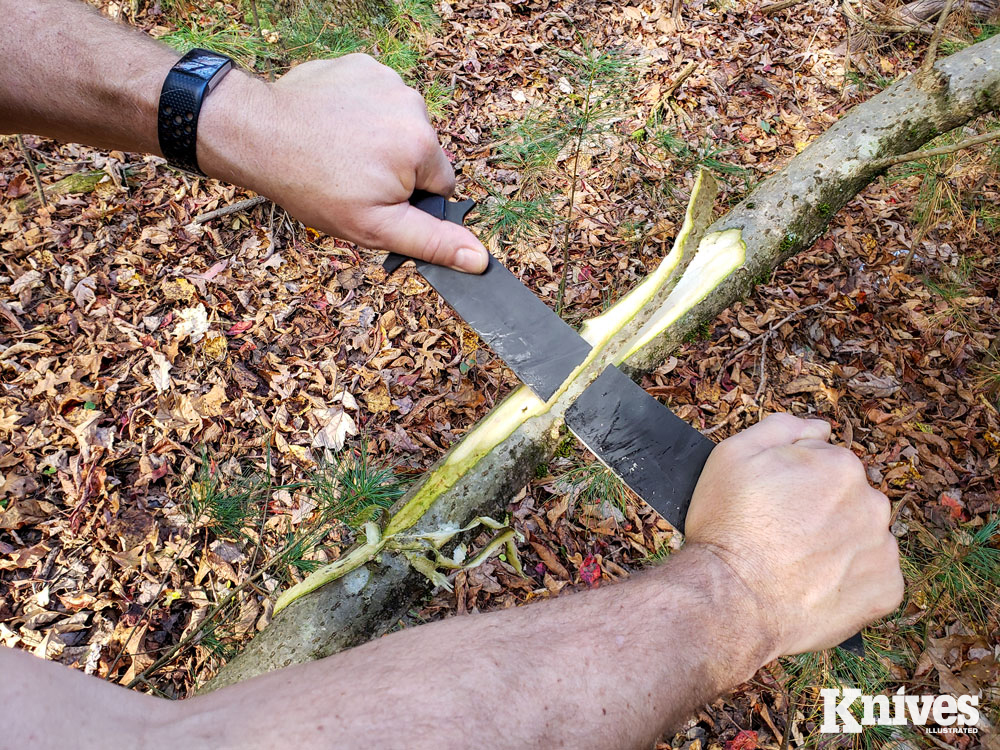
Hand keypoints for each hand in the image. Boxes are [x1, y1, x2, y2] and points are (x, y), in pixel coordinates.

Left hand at [199, 55, 488, 272]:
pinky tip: (333, 126)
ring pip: (398, 125)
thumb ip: (432, 242)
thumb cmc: (314, 186)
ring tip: (339, 152)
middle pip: (420, 152)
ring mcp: (386, 80)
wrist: (258, 135)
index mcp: (422, 146)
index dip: (410, 200)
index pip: (440, 185)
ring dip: (377, 140)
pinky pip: (376, 99)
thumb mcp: (376, 228)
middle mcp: (412, 105)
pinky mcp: (362, 66)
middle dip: (395, 169)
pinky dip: (359, 113)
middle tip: (352, 178)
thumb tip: (480, 259)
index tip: (375, 200)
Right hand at [684, 413, 902, 657]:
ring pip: (862, 536)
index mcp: (840, 465)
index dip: (795, 483)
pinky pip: (874, 577)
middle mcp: (872, 502)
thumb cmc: (727, 526)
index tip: (773, 504)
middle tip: (782, 534)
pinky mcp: (887, 590)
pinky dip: (851, 581)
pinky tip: (816, 587)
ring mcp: (883, 548)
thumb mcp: (732, 455)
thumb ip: (780, 428)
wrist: (732, 599)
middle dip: (822, 511)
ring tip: (798, 564)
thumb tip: (819, 426)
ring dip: (839, 544)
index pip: (826, 464)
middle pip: (849, 499)